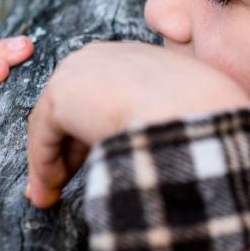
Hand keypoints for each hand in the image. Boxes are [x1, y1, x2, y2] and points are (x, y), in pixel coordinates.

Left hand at [24, 40, 249, 208]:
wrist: (193, 110)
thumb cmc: (205, 113)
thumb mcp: (190, 105)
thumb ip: (168, 113)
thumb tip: (168, 142)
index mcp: (136, 56)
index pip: (107, 92)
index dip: (99, 127)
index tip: (102, 155)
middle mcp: (104, 56)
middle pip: (75, 105)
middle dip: (69, 145)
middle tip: (66, 178)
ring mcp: (80, 71)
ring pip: (56, 123)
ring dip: (52, 161)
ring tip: (49, 194)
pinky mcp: (61, 96)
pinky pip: (45, 137)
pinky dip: (44, 167)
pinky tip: (48, 192)